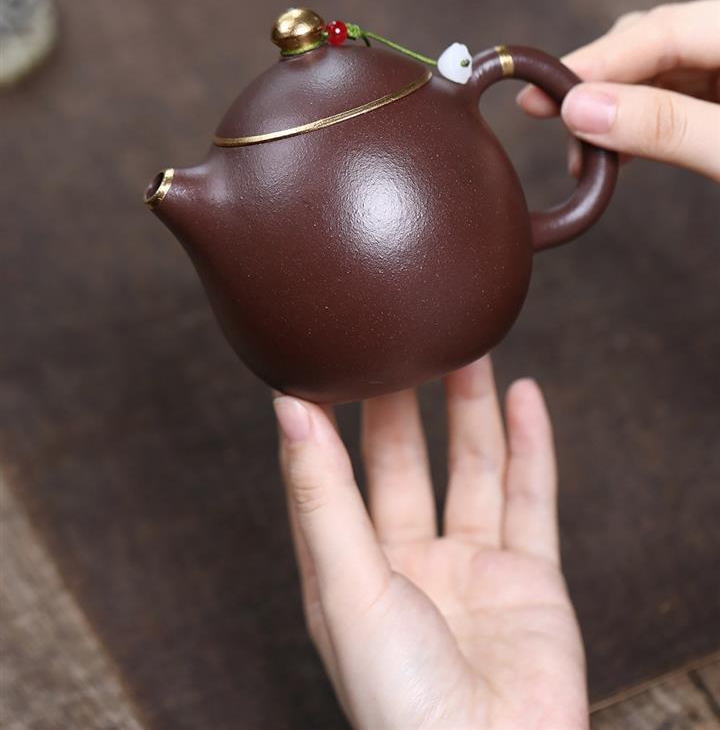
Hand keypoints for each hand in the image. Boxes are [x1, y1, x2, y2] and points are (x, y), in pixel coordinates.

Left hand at [274, 358, 587, 729]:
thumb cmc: (400, 699)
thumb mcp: (347, 586)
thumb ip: (322, 495)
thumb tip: (287, 411)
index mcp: (347, 571)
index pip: (328, 477)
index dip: (326, 419)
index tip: (324, 356)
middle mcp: (406, 563)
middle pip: (401, 461)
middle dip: (402, 399)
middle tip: (401, 335)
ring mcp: (469, 568)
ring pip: (469, 468)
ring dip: (469, 407)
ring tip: (466, 344)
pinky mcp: (528, 577)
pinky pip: (530, 497)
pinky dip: (531, 446)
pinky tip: (526, 395)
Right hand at [517, 0, 719, 180]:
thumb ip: (666, 126)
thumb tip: (580, 110)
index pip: (664, 27)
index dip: (599, 59)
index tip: (546, 93)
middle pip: (658, 40)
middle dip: (599, 81)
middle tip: (545, 111)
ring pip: (663, 70)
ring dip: (615, 108)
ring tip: (580, 151)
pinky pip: (679, 97)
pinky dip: (643, 122)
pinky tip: (616, 151)